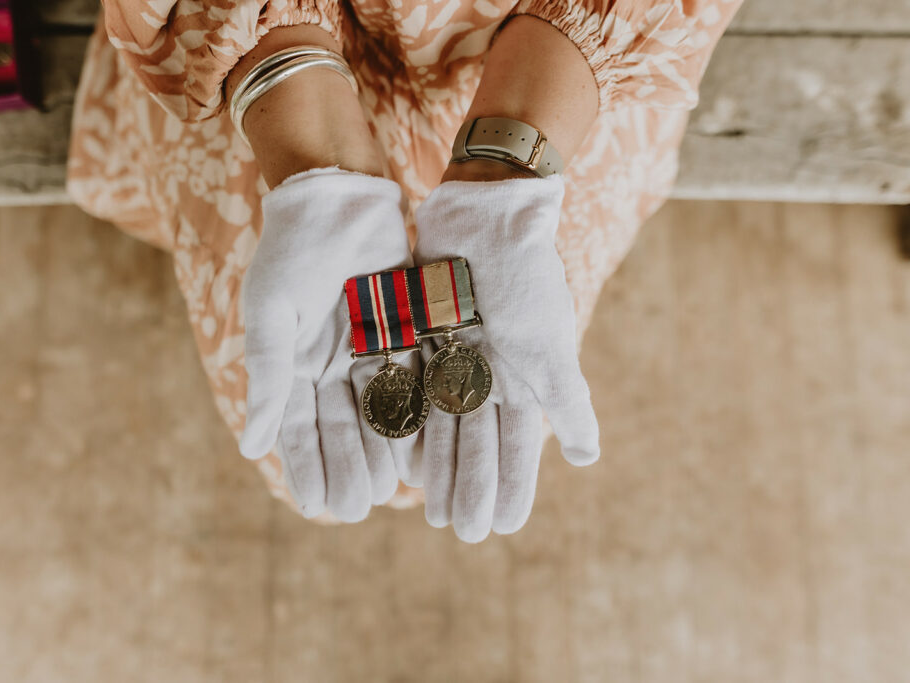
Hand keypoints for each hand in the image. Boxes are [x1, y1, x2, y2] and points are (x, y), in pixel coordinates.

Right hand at [238, 168, 417, 520]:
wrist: (336, 195)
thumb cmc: (291, 251)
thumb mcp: (270, 315)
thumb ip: (266, 378)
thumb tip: (252, 447)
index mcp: (294, 361)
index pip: (298, 426)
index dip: (306, 464)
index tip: (316, 505)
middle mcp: (332, 362)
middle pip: (341, 425)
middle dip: (348, 466)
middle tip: (358, 508)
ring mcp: (370, 347)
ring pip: (379, 410)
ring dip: (382, 450)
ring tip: (388, 490)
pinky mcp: (407, 329)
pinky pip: (414, 378)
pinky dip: (417, 411)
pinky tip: (422, 443)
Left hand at [411, 175, 599, 541]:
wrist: (484, 214)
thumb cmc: (523, 278)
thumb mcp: (548, 343)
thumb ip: (564, 400)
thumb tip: (587, 458)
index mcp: (523, 377)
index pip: (518, 445)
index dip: (512, 486)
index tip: (502, 527)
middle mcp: (488, 374)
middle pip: (478, 443)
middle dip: (472, 487)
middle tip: (463, 532)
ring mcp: (452, 359)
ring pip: (444, 426)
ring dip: (441, 468)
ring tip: (434, 512)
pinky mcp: (419, 340)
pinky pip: (413, 394)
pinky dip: (410, 428)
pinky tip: (402, 462)